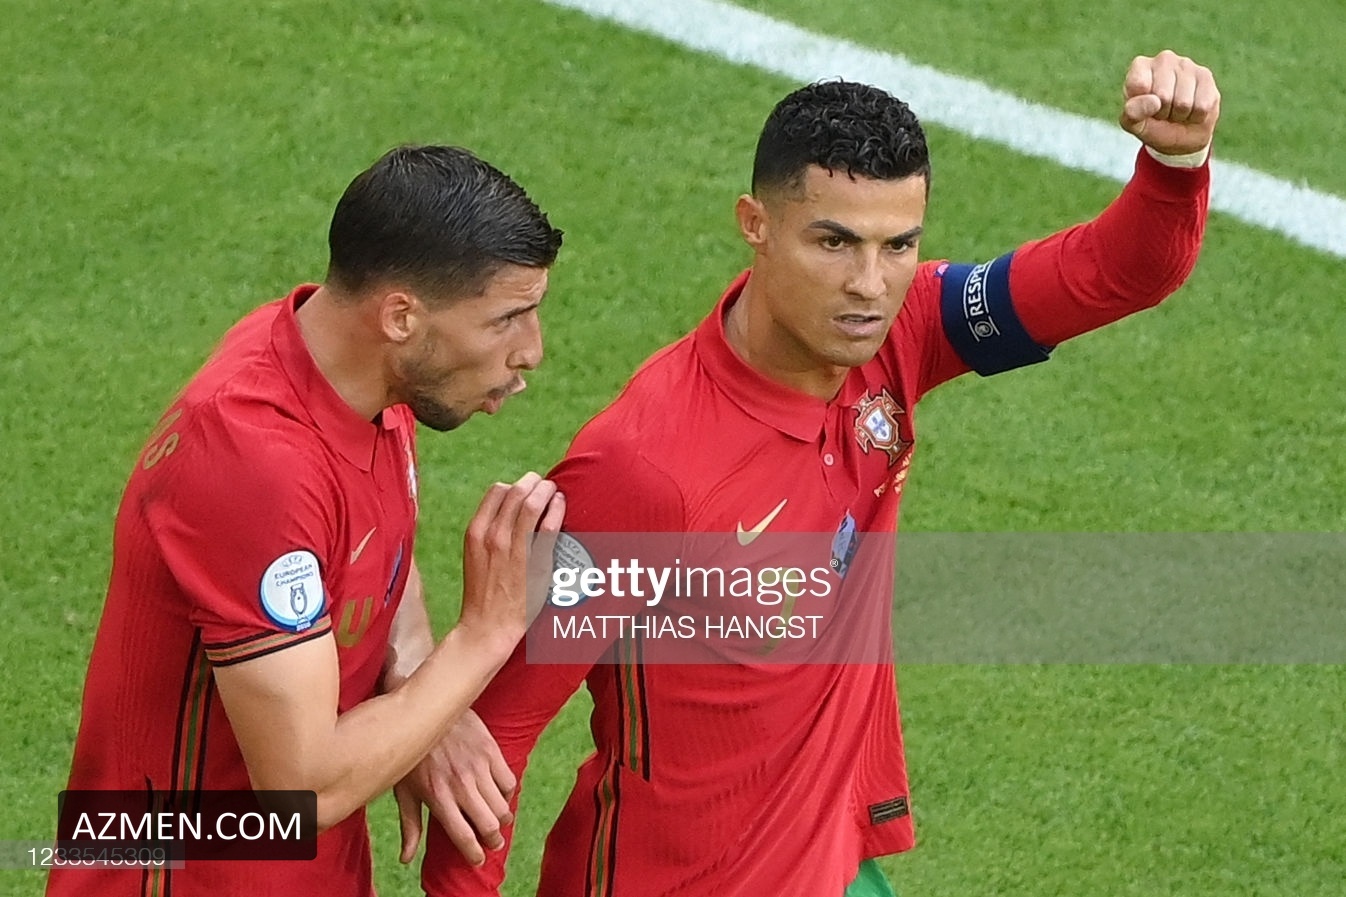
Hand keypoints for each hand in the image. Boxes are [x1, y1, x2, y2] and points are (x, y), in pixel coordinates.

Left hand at [393, 709, 517, 864]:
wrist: (423, 707)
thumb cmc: (411, 753)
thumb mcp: (403, 789)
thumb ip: (409, 825)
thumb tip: (407, 858)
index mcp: (438, 797)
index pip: (463, 836)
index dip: (474, 853)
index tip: (477, 859)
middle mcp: (460, 784)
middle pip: (489, 825)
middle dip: (494, 840)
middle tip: (493, 842)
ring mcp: (478, 766)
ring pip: (503, 806)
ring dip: (503, 818)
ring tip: (499, 820)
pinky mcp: (490, 750)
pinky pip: (509, 781)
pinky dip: (508, 793)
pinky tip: (500, 794)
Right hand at [460, 472, 565, 645]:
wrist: (487, 626)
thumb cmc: (483, 592)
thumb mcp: (476, 555)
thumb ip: (489, 531)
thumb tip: (508, 511)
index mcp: (476, 532)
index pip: (497, 491)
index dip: (515, 485)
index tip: (526, 488)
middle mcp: (493, 536)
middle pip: (516, 491)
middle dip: (534, 482)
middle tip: (545, 484)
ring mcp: (514, 548)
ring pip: (533, 503)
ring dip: (547, 490)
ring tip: (555, 491)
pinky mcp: (535, 562)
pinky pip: (549, 526)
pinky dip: (557, 508)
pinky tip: (561, 505)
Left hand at [1119, 50, 1219, 155]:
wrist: (1180, 134)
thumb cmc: (1151, 124)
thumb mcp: (1133, 123)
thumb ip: (1132, 113)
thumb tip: (1154, 102)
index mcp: (1140, 66)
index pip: (1138, 85)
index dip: (1141, 106)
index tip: (1143, 107)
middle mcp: (1164, 59)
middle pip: (1163, 96)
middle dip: (1162, 112)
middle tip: (1162, 112)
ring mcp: (1187, 65)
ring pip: (1184, 103)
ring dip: (1180, 115)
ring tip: (1176, 111)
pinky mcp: (1206, 76)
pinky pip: (1202, 106)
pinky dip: (1196, 116)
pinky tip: (1191, 110)